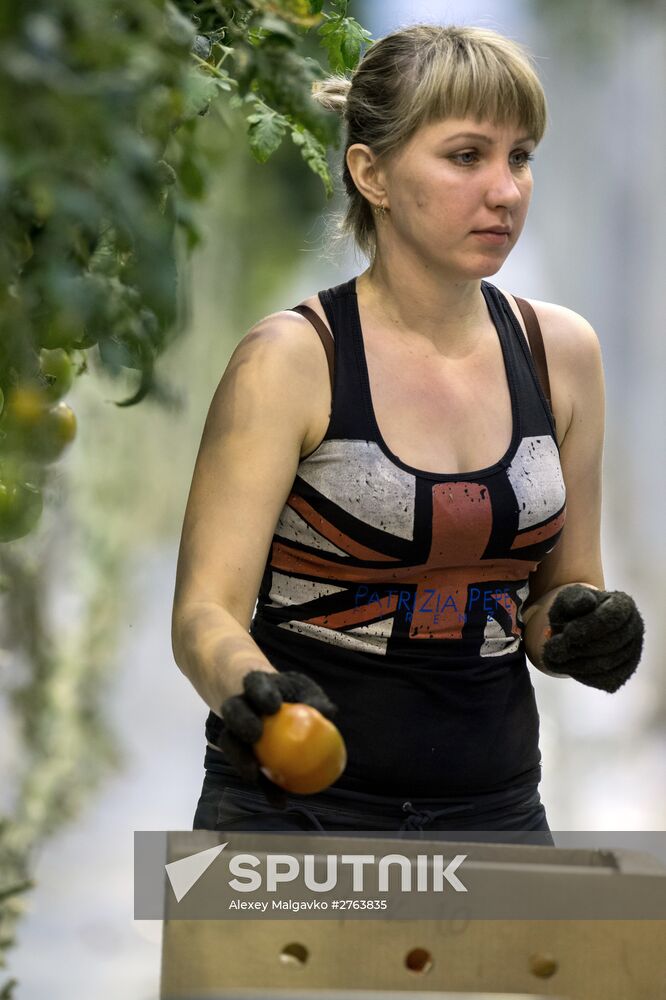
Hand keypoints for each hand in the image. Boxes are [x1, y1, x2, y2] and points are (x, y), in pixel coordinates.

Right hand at [218, 670, 337, 807]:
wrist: (268, 701)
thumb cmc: (291, 694)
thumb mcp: (304, 691)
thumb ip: (315, 700)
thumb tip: (330, 713)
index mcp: (255, 684)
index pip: (254, 682)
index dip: (260, 692)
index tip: (272, 706)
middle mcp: (239, 705)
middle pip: (232, 710)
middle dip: (241, 722)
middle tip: (255, 735)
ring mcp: (233, 728)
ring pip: (230, 742)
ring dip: (240, 759)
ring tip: (254, 775)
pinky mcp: (238, 753)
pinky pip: (248, 769)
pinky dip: (263, 786)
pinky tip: (279, 801)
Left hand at [541, 584, 644, 692]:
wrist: (580, 627)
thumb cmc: (575, 611)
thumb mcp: (568, 599)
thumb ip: (574, 599)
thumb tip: (585, 602)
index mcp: (623, 604)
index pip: (613, 616)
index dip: (590, 626)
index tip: (567, 633)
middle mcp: (634, 628)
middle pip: (610, 643)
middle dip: (579, 648)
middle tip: (552, 650)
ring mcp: (633, 651)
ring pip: (607, 664)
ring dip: (577, 664)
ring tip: (553, 659)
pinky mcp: (626, 671)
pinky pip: (607, 679)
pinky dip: (584, 676)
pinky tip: (566, 668)